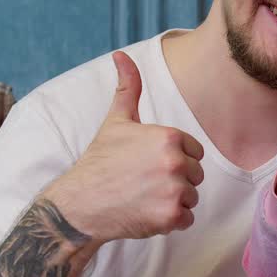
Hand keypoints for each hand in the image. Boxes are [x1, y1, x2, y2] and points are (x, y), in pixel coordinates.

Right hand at [42, 51, 204, 240]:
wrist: (80, 204)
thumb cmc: (100, 162)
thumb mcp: (116, 120)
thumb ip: (128, 87)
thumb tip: (121, 55)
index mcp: (169, 137)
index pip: (194, 152)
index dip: (174, 159)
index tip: (149, 165)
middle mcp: (175, 162)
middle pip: (196, 175)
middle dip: (175, 181)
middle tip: (144, 183)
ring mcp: (174, 191)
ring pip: (192, 197)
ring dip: (173, 201)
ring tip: (144, 197)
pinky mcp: (171, 217)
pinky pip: (187, 220)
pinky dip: (170, 221)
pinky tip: (146, 212)